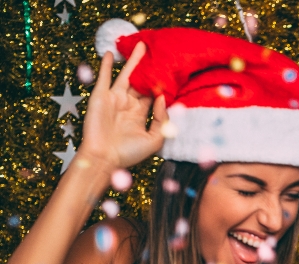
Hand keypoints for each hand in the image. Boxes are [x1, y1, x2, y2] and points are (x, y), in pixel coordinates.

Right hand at [79, 43, 168, 169]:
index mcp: (140, 115)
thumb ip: (162, 119)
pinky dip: (107, 65)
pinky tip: (111, 53)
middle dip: (149, 69)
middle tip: (158, 54)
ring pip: (126, 75)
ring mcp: (114, 99)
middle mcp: (128, 104)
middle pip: (141, 82)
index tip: (173, 74)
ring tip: (141, 46)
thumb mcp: (155, 139)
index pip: (153, 95)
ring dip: (133, 61)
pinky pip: (104, 77)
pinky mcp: (100, 96)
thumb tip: (163, 98)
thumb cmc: (129, 153)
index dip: (161, 86)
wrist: (103, 158)